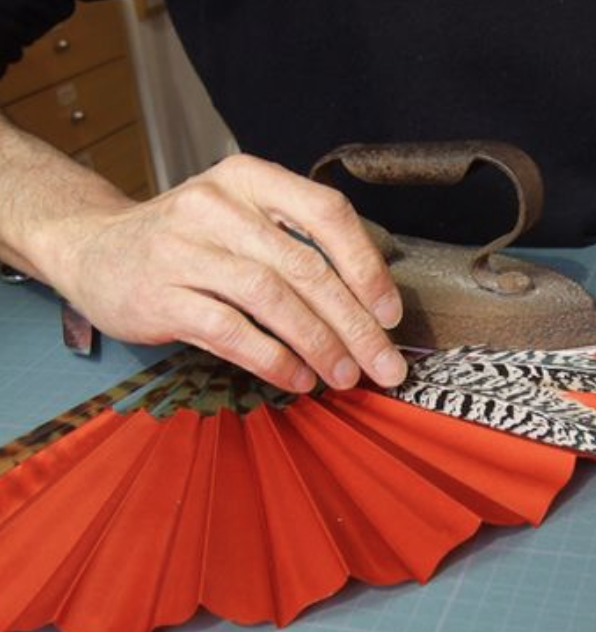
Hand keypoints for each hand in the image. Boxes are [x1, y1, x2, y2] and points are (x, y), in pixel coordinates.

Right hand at [42, 154, 406, 391]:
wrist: (94, 248)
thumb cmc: (188, 239)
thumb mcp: (241, 218)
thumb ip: (298, 245)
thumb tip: (368, 308)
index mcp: (251, 179)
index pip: (327, 212)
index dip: (367, 266)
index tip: (390, 314)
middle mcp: (218, 205)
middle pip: (306, 266)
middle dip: (355, 324)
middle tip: (384, 364)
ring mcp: (184, 248)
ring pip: (271, 298)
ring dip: (319, 344)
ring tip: (345, 376)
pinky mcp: (160, 293)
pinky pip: (230, 330)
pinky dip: (272, 359)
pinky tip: (298, 378)